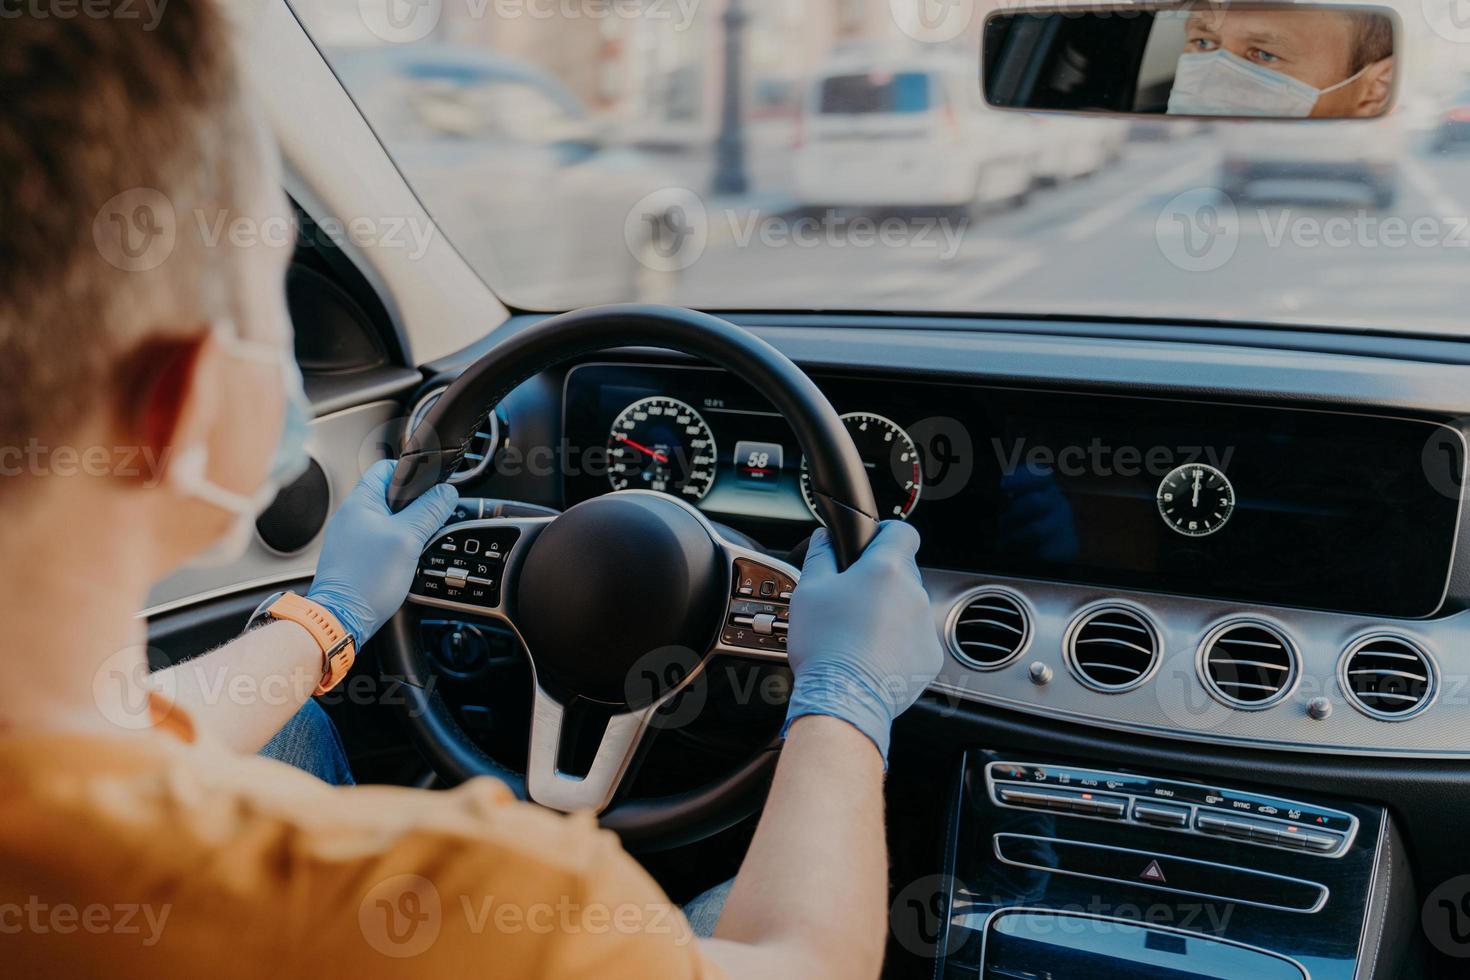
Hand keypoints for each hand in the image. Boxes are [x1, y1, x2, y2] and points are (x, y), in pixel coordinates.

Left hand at [306, 460, 458, 647]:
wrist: (341, 618)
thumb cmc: (365, 580)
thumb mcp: (407, 539)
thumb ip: (429, 511)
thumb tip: (446, 492)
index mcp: (360, 502)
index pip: (387, 468)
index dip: (412, 473)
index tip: (432, 487)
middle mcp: (352, 516)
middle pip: (391, 495)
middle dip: (415, 505)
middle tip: (429, 520)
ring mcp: (352, 536)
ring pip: (388, 518)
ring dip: (407, 527)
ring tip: (417, 542)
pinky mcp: (355, 556)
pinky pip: (381, 539)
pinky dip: (397, 544)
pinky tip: (405, 559)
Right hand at [783, 521, 943, 763]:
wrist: (844, 697)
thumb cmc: (825, 645)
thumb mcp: (809, 590)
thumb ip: (820, 555)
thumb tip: (824, 539)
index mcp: (886, 569)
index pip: (903, 532)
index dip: (886, 534)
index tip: (872, 543)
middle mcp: (914, 593)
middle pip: (902, 572)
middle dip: (880, 579)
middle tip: (850, 597)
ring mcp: (925, 626)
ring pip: (908, 607)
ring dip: (889, 612)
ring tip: (857, 632)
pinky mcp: (929, 656)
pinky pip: (914, 638)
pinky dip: (897, 642)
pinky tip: (871, 653)